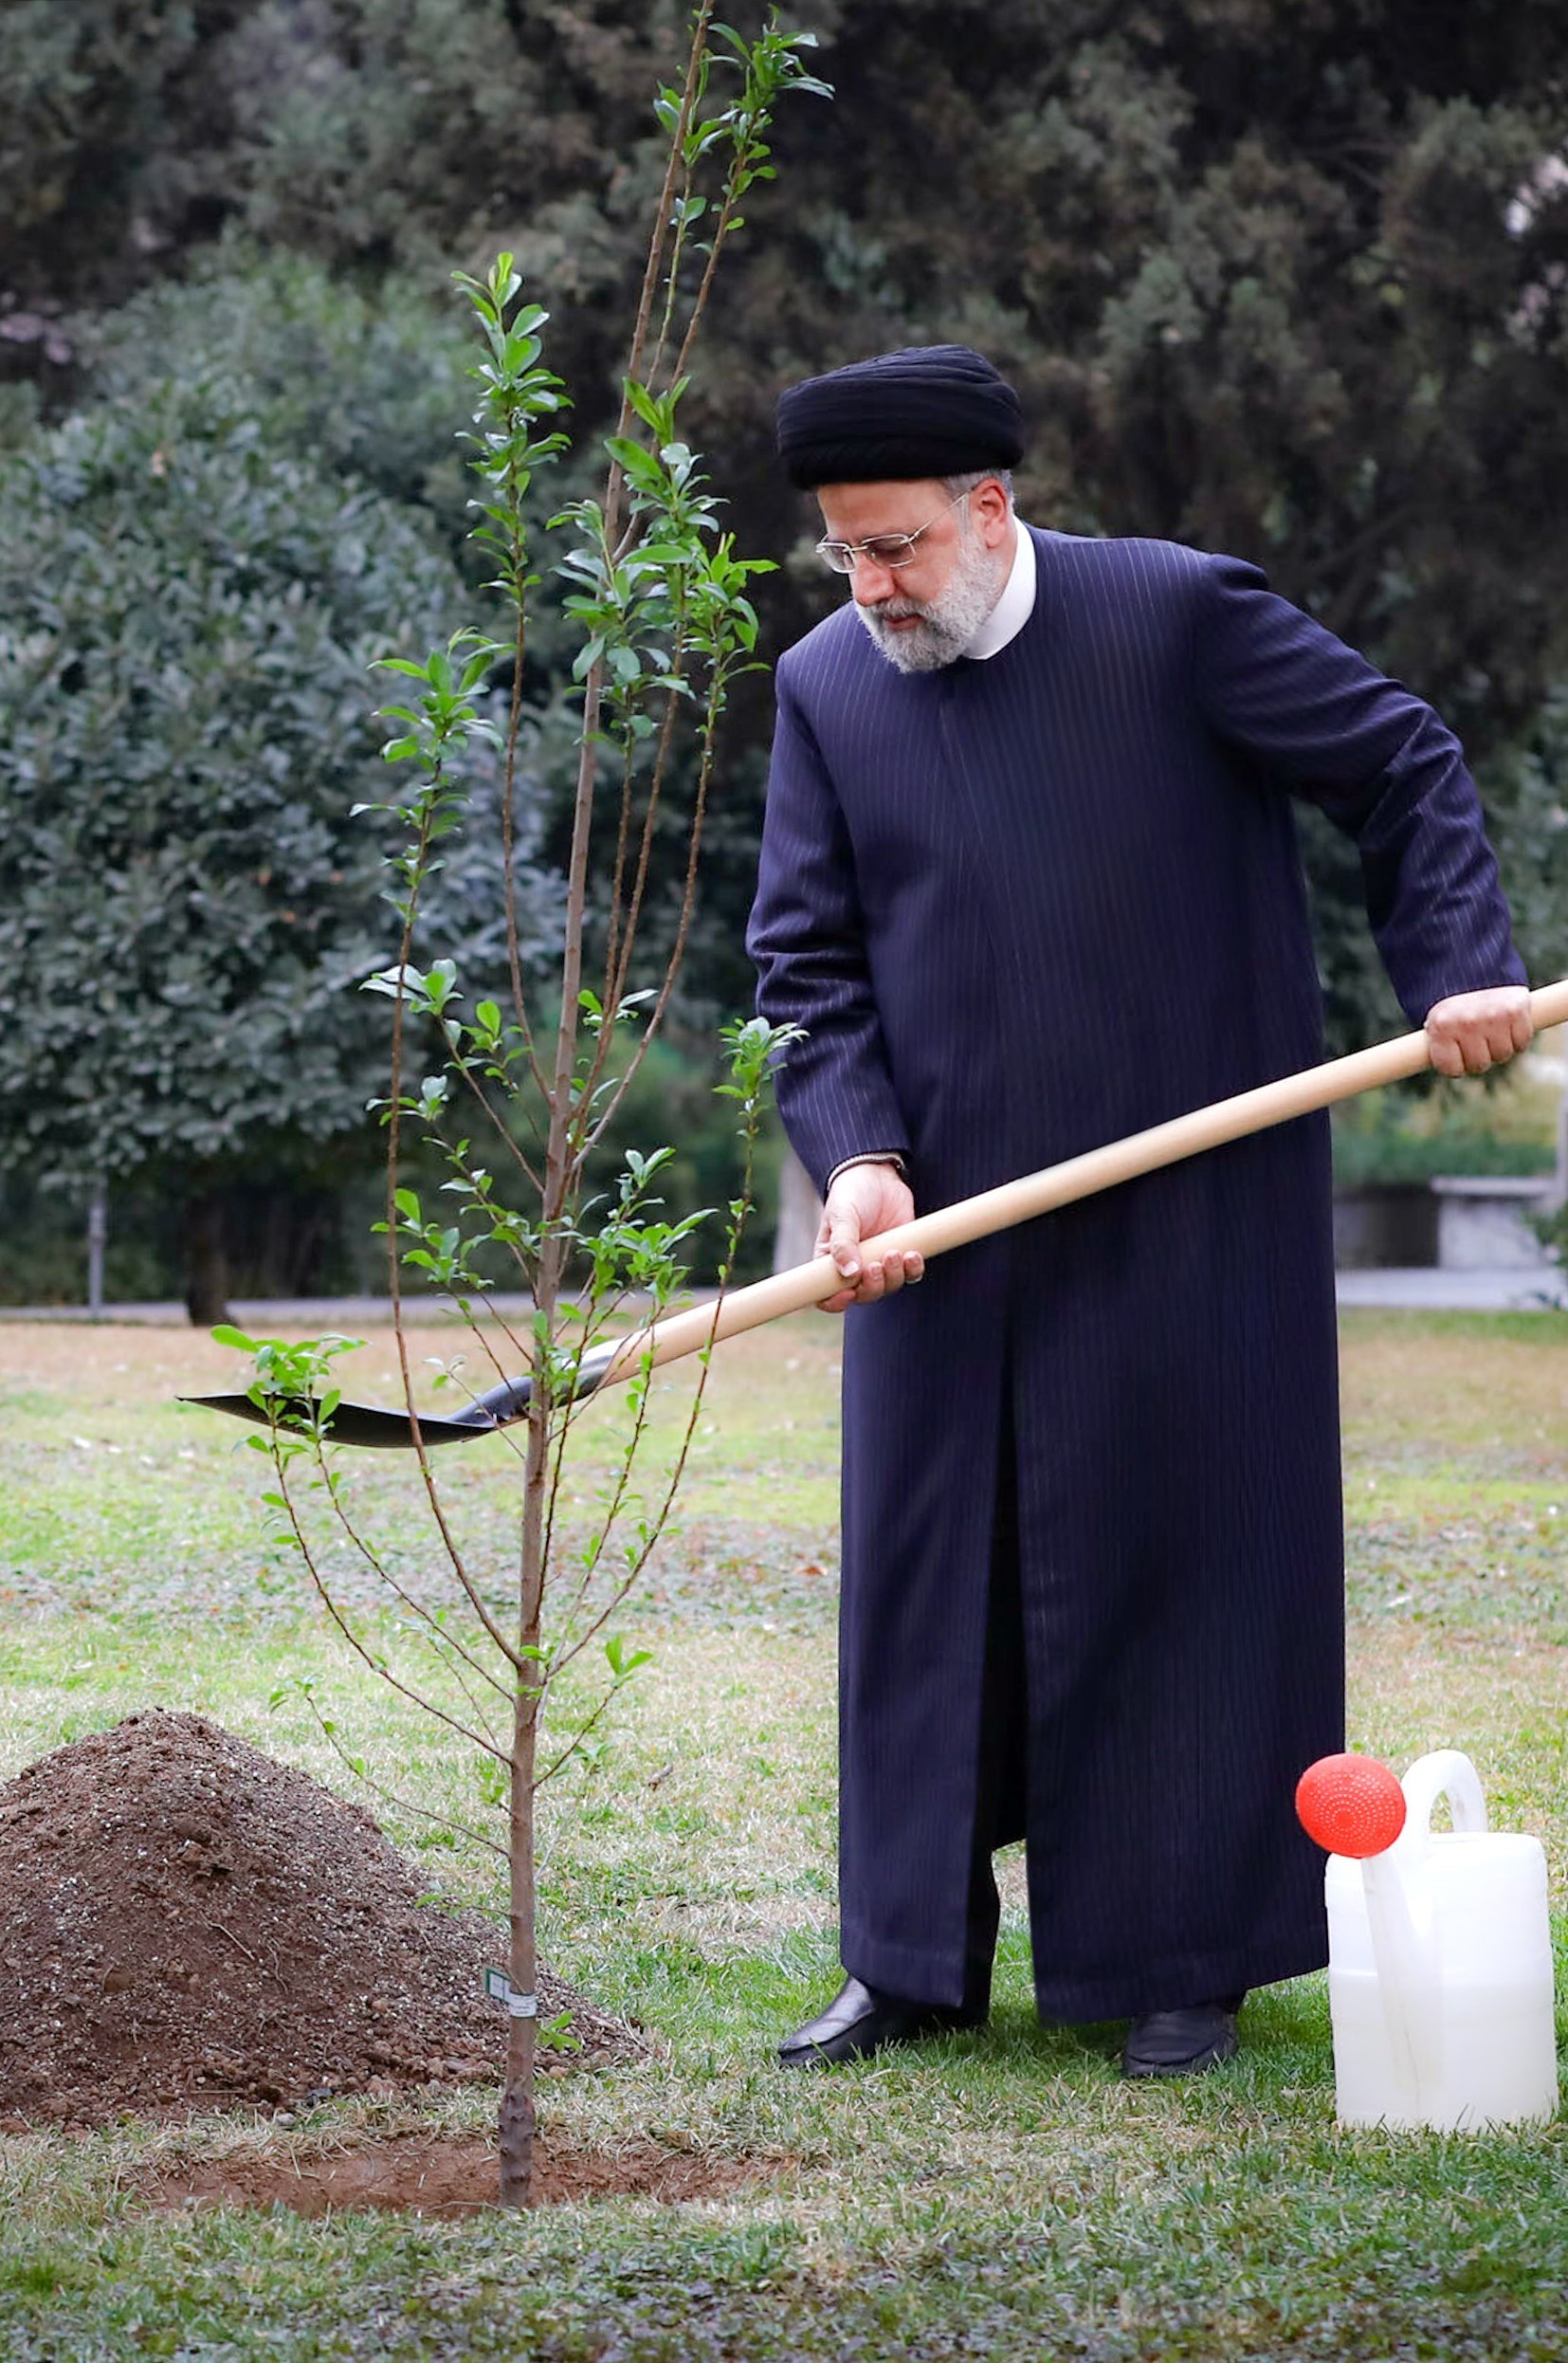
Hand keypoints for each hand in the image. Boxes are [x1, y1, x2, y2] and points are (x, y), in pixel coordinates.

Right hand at [816, 1163, 921, 1312]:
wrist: (878, 1173)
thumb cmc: (851, 1193)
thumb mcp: (842, 1214)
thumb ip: (843, 1243)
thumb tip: (850, 1274)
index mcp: (831, 1261)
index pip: (826, 1295)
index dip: (835, 1302)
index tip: (848, 1293)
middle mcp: (854, 1267)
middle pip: (863, 1295)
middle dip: (872, 1286)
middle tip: (876, 1265)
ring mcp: (879, 1262)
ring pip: (888, 1287)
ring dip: (893, 1276)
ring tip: (894, 1252)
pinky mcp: (902, 1254)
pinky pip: (910, 1274)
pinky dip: (913, 1269)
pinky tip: (912, 1254)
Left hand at [1424, 985, 1534, 1077]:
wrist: (1472, 961)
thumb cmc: (1449, 995)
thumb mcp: (1434, 1017)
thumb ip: (1439, 1043)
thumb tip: (1437, 1067)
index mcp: (1442, 1027)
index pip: (1451, 1069)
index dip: (1455, 1065)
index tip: (1455, 1056)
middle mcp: (1468, 1023)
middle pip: (1479, 1065)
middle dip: (1478, 1056)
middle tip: (1475, 1040)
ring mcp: (1493, 1017)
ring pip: (1502, 1054)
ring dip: (1499, 1046)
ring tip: (1490, 1027)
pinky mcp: (1516, 1011)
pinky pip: (1522, 1041)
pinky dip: (1518, 1036)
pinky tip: (1507, 1024)